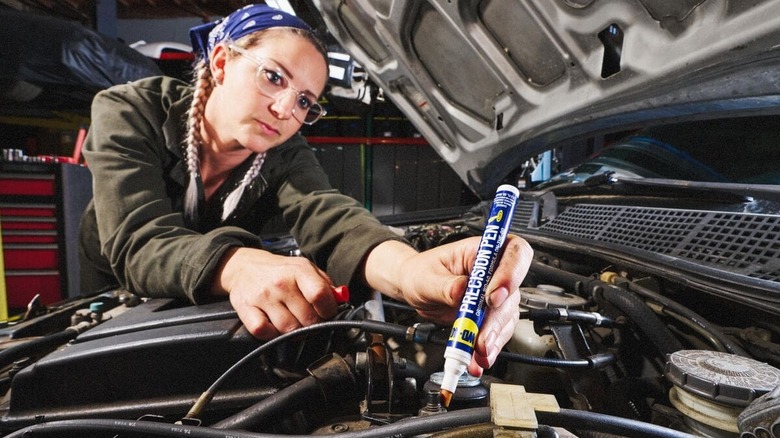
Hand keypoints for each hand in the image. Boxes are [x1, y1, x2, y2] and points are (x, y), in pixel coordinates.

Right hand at [214, 247, 338, 339]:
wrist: (245, 267)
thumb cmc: (280, 270)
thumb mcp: (305, 268)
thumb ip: (325, 284)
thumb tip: (340, 300)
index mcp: (299, 270)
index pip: (320, 296)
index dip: (329, 310)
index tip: (327, 313)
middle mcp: (280, 283)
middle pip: (307, 318)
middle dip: (313, 324)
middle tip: (310, 320)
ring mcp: (263, 297)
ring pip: (288, 330)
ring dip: (295, 333)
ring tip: (294, 323)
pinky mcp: (246, 309)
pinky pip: (263, 332)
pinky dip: (271, 335)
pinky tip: (275, 327)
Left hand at [370, 235, 532, 375]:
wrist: (414, 288)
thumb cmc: (420, 272)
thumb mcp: (426, 277)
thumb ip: (445, 285)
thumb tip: (462, 291)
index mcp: (481, 251)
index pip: (513, 252)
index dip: (511, 273)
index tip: (494, 297)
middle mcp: (494, 271)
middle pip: (512, 293)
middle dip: (496, 319)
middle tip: (482, 339)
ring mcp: (495, 295)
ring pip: (507, 317)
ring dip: (494, 339)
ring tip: (477, 355)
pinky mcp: (490, 316)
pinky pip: (497, 333)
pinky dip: (488, 348)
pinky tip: (477, 359)